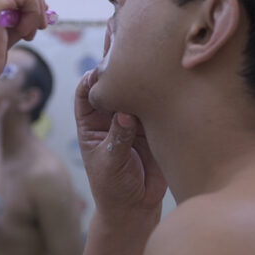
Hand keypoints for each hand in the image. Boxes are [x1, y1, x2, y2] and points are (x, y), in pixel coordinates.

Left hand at [74, 68, 166, 221]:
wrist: (136, 209)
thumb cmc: (113, 188)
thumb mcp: (110, 163)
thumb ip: (118, 138)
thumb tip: (125, 114)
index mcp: (91, 124)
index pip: (85, 93)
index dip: (91, 79)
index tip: (100, 71)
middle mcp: (111, 117)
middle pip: (111, 86)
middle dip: (116, 67)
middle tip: (123, 46)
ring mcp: (134, 121)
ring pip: (136, 92)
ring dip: (141, 76)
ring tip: (150, 54)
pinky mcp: (154, 127)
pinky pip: (157, 106)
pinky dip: (162, 92)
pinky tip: (169, 76)